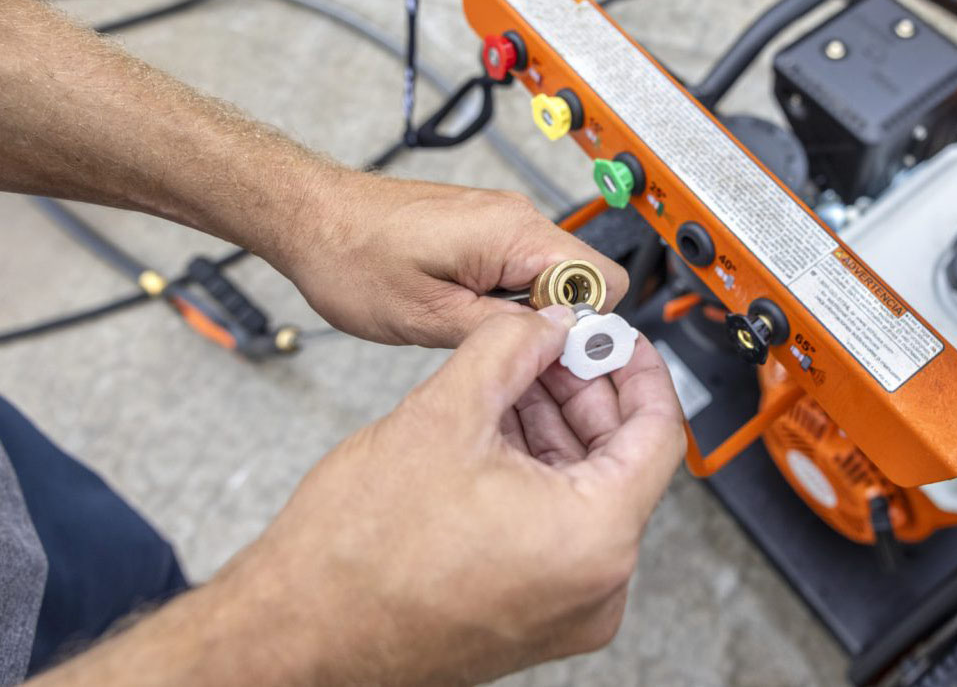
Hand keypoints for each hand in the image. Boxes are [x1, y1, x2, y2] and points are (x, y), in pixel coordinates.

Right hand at [216, 306, 682, 684]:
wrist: (295, 633)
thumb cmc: (357, 557)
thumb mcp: (445, 413)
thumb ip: (512, 348)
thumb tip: (548, 325)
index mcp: (595, 539)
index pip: (659, 431)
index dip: (637, 367)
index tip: (614, 336)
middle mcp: (595, 586)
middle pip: (621, 459)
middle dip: (584, 391)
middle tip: (551, 344)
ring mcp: (565, 607)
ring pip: (586, 492)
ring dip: (556, 428)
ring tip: (514, 376)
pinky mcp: (531, 615)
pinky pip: (558, 527)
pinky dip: (538, 473)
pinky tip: (499, 428)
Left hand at [277, 171, 627, 346]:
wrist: (310, 218)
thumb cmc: (352, 259)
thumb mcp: (428, 318)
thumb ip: (504, 331)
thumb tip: (559, 340)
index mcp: (514, 234)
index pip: (603, 281)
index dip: (587, 327)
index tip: (555, 359)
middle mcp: (518, 218)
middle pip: (584, 280)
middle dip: (558, 324)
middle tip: (508, 355)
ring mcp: (503, 221)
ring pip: (554, 278)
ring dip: (528, 313)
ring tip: (472, 332)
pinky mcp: (486, 228)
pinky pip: (523, 268)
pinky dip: (507, 298)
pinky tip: (464, 314)